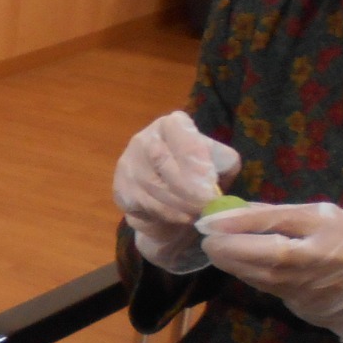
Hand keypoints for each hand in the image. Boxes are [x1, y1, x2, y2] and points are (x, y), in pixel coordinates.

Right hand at [113, 112, 240, 273]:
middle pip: (162, 160)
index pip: (180, 134)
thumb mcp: (218, 161)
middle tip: (207, 205)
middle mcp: (144, 138)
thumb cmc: (197, 174)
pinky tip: (183, 219)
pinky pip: (144, 203)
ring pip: (153, 185)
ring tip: (199, 214)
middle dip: (188, 187)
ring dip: (179, 204)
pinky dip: (167, 214)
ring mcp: (128, 164)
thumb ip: (221, 161)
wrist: (168, 200)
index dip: (195, 159)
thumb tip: (212, 178)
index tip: (211, 184)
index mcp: (171, 124)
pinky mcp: (121, 189)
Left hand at [198, 202, 342, 342]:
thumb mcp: (327, 219)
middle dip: (231, 245)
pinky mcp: (304, 302)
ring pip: (264, 272)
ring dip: (232, 261)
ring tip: (214, 248)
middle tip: (206, 238)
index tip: (211, 218)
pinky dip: (245, 273)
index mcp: (333, 224)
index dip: (241, 219)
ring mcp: (315, 282)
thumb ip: (285, 215)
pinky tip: (232, 263)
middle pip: (270, 251)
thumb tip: (237, 207)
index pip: (280, 219)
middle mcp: (326, 254)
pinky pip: (267, 285)